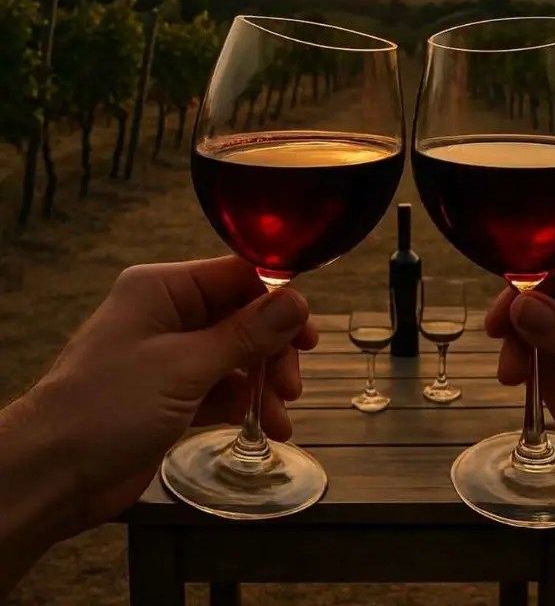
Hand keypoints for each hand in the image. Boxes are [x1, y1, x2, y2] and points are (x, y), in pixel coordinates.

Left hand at [21, 255, 316, 534]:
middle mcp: (167, 314)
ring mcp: (168, 356)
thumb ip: (246, 334)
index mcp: (162, 289)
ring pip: (235, 355)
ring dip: (263, 382)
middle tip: (291, 383)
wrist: (50, 475)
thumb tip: (298, 301)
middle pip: (241, 317)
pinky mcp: (170, 394)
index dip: (277, 300)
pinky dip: (244, 403)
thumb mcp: (185, 367)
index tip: (308, 333)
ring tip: (281, 415)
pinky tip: (266, 427)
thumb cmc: (109, 406)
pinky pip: (220, 386)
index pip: (237, 276)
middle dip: (272, 350)